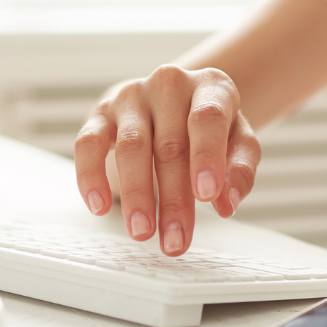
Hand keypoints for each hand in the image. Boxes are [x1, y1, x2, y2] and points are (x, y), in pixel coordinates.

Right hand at [73, 65, 261, 254]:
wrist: (174, 99)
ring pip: (131, 147)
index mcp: (210, 87)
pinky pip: (88, 144)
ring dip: (137, 195)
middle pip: (170, 145)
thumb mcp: (239, 141)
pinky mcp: (101, 113)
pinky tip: (98, 206)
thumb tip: (227, 204)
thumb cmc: (209, 127)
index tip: (206, 197)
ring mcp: (132, 96)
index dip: (206, 158)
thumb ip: (239, 169)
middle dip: (173, 199)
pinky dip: (91, 176)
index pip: (207, 118)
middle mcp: (169, 85)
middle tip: (175, 241)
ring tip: (142, 232)